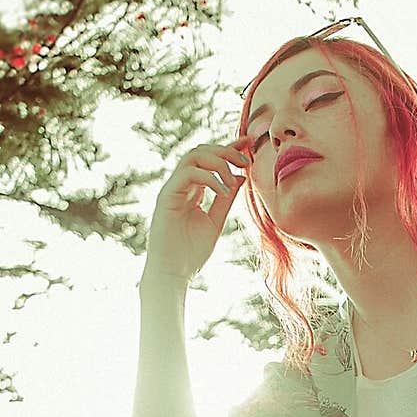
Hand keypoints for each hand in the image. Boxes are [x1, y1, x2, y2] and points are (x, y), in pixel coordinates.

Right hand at [143, 135, 254, 284]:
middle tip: (246, 161)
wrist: (173, 274)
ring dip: (218, 161)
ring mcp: (172, 190)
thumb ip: (225, 200)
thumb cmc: (191, 253)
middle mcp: (180, 186)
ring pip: (193, 157)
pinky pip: (188, 174)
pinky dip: (209, 178)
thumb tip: (241, 177)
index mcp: (191, 190)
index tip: (249, 142)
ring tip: (234, 176)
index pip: (209, 160)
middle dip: (225, 150)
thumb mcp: (215, 221)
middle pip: (200, 152)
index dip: (229, 148)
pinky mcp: (167, 197)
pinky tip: (223, 190)